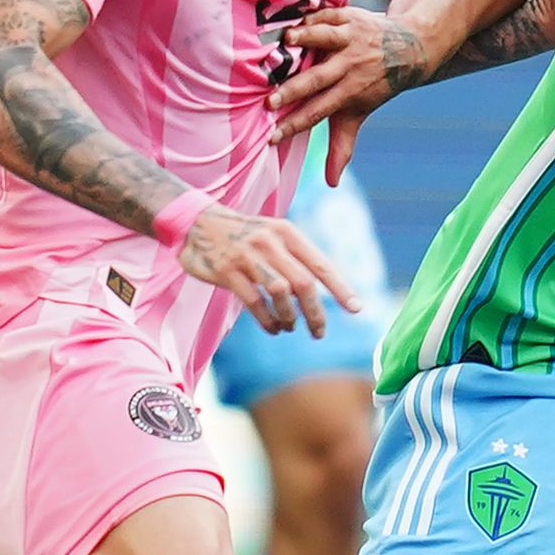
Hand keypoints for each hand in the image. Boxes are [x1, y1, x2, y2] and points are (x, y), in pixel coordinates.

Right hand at [178, 206, 360, 336]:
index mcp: (287, 232)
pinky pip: (255, 302)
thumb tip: (324, 290)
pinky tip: (273, 328)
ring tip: (289, 326)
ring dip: (289, 317)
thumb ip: (296, 257)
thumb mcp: (274, 234)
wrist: (198, 222)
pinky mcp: (227, 272)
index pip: (321, 264)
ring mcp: (247, 256)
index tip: (356, 309)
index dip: (340, 288)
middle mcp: (270, 242)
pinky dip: (268, 320)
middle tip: (320, 332)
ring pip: (280, 293)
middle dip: (315, 313)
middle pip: (303, 283)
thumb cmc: (245, 235)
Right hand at [267, 5, 416, 183]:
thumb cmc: (374, 85)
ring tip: (287, 42)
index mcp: (349, 92)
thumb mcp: (358, 114)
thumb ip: (342, 145)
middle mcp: (350, 67)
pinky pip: (330, 14)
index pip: (319, 112)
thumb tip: (331, 183)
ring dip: (308, 40)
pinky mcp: (351, 17)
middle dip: (294, 90)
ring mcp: (351, 40)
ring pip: (327, 39)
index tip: (272, 136)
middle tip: (269, 101)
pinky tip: (294, 18)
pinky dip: (314, 15)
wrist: (409, 48)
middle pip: (319, 80)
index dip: (296, 125)